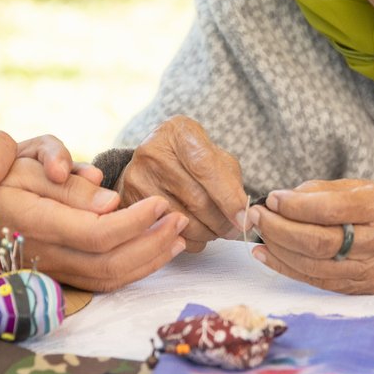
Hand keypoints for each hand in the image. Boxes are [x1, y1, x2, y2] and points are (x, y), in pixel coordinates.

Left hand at [0, 130, 103, 195]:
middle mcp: (14, 156)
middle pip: (43, 146)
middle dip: (54, 159)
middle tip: (57, 174)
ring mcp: (33, 175)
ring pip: (63, 167)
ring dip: (77, 177)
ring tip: (90, 183)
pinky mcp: (43, 197)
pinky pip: (69, 193)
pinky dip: (84, 197)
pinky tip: (99, 209)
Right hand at [0, 159, 189, 291]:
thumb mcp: (23, 171)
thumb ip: (69, 190)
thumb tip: (112, 202)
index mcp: (40, 225)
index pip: (102, 234)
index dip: (137, 221)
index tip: (161, 201)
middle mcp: (47, 255)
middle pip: (113, 263)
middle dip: (154, 242)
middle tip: (179, 218)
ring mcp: (51, 271)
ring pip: (109, 279)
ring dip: (149, 260)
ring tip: (176, 237)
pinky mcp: (55, 276)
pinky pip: (100, 282)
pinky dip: (132, 271)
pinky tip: (151, 253)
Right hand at [119, 115, 248, 252]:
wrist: (149, 160)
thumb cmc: (188, 159)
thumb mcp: (212, 155)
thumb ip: (229, 179)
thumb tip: (241, 214)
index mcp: (179, 133)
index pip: (207, 169)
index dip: (228, 198)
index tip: (244, 218)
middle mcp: (153, 152)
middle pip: (196, 200)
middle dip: (221, 222)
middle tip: (234, 229)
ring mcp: (136, 178)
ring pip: (181, 221)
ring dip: (207, 234)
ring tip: (216, 230)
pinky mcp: (128, 202)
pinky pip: (165, 233)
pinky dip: (188, 240)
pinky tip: (196, 233)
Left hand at [245, 179, 373, 294]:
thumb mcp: (372, 186)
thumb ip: (328, 191)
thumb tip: (284, 198)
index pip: (331, 210)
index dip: (296, 206)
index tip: (272, 198)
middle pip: (319, 242)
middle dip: (279, 229)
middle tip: (255, 215)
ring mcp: (372, 270)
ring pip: (314, 265)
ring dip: (278, 251)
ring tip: (257, 235)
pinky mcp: (363, 288)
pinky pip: (319, 281)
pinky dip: (289, 268)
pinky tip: (269, 256)